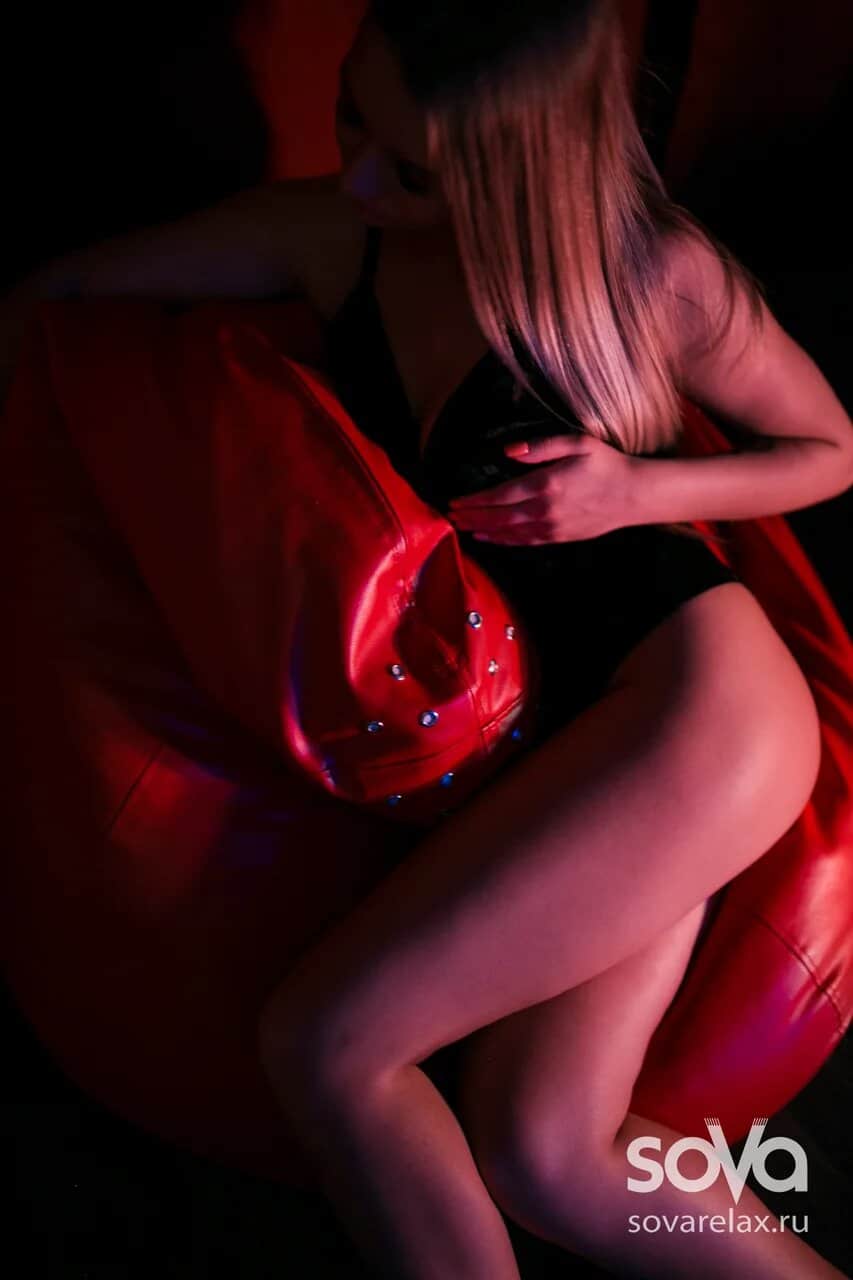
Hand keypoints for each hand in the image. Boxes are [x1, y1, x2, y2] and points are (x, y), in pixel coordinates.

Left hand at [448, 434, 638, 543]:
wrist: (634, 495)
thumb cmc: (607, 465)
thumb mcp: (577, 443)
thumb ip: (540, 447)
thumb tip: (508, 452)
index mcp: (545, 485)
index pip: (500, 495)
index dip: (475, 501)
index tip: (456, 502)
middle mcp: (544, 510)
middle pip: (499, 517)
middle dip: (473, 518)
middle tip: (451, 517)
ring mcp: (552, 527)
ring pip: (509, 533)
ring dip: (484, 531)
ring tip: (464, 529)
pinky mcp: (560, 537)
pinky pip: (525, 541)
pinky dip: (505, 541)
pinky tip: (492, 539)